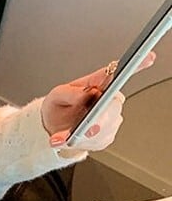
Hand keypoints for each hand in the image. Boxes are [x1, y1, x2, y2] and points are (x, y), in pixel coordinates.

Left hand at [40, 51, 155, 147]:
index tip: (147, 57)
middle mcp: (109, 99)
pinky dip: (83, 143)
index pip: (119, 72)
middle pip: (114, 107)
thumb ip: (69, 93)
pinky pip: (99, 140)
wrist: (53, 129)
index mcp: (98, 84)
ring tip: (64, 136)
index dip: (137, 64)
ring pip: (106, 127)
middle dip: (99, 119)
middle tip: (85, 127)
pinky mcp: (106, 135)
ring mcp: (110, 117)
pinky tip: (71, 140)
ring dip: (84, 135)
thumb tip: (84, 94)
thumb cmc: (58, 108)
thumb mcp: (57, 96)